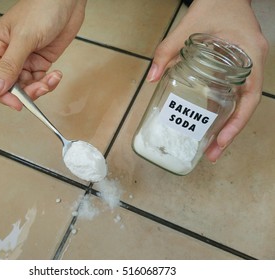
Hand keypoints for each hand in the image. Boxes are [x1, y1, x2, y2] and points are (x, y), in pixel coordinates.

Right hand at [0, 0, 86, 109]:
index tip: (16, 103)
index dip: (3, 94)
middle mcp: (9, 54)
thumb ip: (9, 65)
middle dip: (26, 92)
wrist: (67, 1)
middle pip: (11, 85)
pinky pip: (42, 80)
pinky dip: (50, 82)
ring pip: (28, 85)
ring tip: (50, 80)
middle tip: (40, 89)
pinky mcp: (42, 61)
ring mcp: (26, 59)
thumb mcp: (24, 38)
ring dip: (40, 87)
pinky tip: (56, 75)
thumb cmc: (42, 8)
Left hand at [147, 0, 267, 161]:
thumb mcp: (188, 27)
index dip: (237, 124)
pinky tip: (207, 120)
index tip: (221, 142)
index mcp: (250, 56)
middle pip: (245, 107)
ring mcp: (248, 66)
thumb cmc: (215, 3)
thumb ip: (167, 51)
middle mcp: (253, 65)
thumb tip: (151, 78)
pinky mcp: (238, 66)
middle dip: (230, 133)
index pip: (250, 99)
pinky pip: (234, 92)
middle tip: (212, 154)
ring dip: (226, 125)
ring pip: (240, 103)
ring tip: (210, 144)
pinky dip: (223, 108)